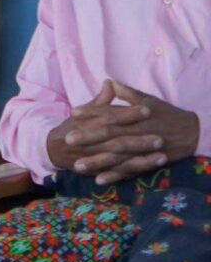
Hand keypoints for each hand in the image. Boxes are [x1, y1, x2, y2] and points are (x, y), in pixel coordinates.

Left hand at [55, 79, 201, 180]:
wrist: (193, 132)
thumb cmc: (167, 114)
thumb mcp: (149, 100)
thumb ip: (128, 93)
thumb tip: (109, 81)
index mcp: (137, 116)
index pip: (111, 113)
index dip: (92, 112)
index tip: (73, 112)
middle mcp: (138, 133)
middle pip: (111, 135)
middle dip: (89, 138)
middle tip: (68, 140)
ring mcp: (143, 149)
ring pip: (118, 156)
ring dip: (98, 161)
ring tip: (78, 166)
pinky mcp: (148, 162)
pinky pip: (130, 171)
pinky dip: (116, 176)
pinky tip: (99, 180)